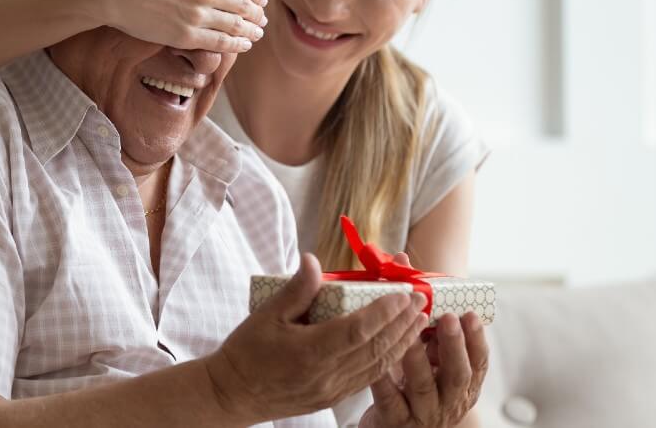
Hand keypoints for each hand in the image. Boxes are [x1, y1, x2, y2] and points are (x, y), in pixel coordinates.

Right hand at [94, 0, 267, 53]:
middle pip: (243, 5)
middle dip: (256, 13)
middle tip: (261, 19)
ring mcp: (198, 15)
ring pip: (235, 25)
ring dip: (250, 30)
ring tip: (255, 34)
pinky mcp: (185, 36)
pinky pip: (220, 42)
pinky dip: (235, 44)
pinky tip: (241, 45)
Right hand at [204, 253, 427, 424]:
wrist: (233, 394)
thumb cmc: (247, 352)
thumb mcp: (266, 314)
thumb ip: (296, 289)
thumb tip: (313, 260)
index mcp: (310, 352)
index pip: (357, 330)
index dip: (383, 311)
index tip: (403, 293)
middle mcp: (326, 374)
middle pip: (375, 348)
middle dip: (402, 323)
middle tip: (422, 300)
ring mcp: (332, 389)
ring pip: (377, 366)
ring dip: (402, 342)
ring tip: (419, 321)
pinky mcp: (332, 397)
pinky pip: (368, 379)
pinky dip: (388, 361)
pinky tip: (398, 347)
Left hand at [359, 310, 488, 427]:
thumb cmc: (414, 392)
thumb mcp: (433, 369)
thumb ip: (436, 343)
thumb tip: (429, 303)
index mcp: (463, 387)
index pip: (479, 364)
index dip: (477, 339)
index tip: (470, 315)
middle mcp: (448, 402)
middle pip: (458, 375)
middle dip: (454, 345)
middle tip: (448, 319)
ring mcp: (423, 414)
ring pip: (423, 387)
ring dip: (418, 358)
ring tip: (410, 335)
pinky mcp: (395, 421)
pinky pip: (389, 399)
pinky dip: (384, 380)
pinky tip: (380, 363)